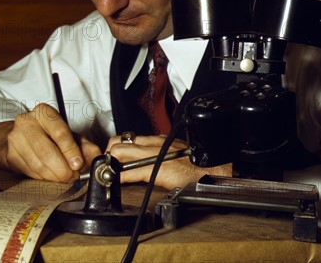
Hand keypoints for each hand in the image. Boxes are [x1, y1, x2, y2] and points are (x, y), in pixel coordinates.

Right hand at [0, 103, 100, 181]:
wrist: (22, 136)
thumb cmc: (49, 134)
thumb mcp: (69, 135)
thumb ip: (85, 145)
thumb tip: (95, 157)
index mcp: (44, 112)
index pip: (59, 131)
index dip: (70, 150)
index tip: (78, 164)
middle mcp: (27, 122)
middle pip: (46, 150)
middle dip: (62, 168)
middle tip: (72, 176)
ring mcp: (15, 138)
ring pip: (37, 164)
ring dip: (54, 176)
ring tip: (64, 178)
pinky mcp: (10, 154)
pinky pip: (29, 171)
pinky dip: (43, 178)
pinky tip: (50, 176)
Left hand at [106, 134, 231, 188]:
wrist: (214, 170)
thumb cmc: (198, 164)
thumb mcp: (172, 155)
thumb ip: (156, 156)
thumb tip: (142, 166)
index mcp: (156, 139)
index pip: (126, 139)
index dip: (113, 149)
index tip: (108, 160)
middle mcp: (152, 142)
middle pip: (118, 142)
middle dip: (107, 154)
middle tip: (106, 167)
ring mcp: (153, 154)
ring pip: (120, 151)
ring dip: (110, 164)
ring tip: (108, 174)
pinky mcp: (156, 168)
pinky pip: (130, 171)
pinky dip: (119, 177)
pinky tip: (116, 182)